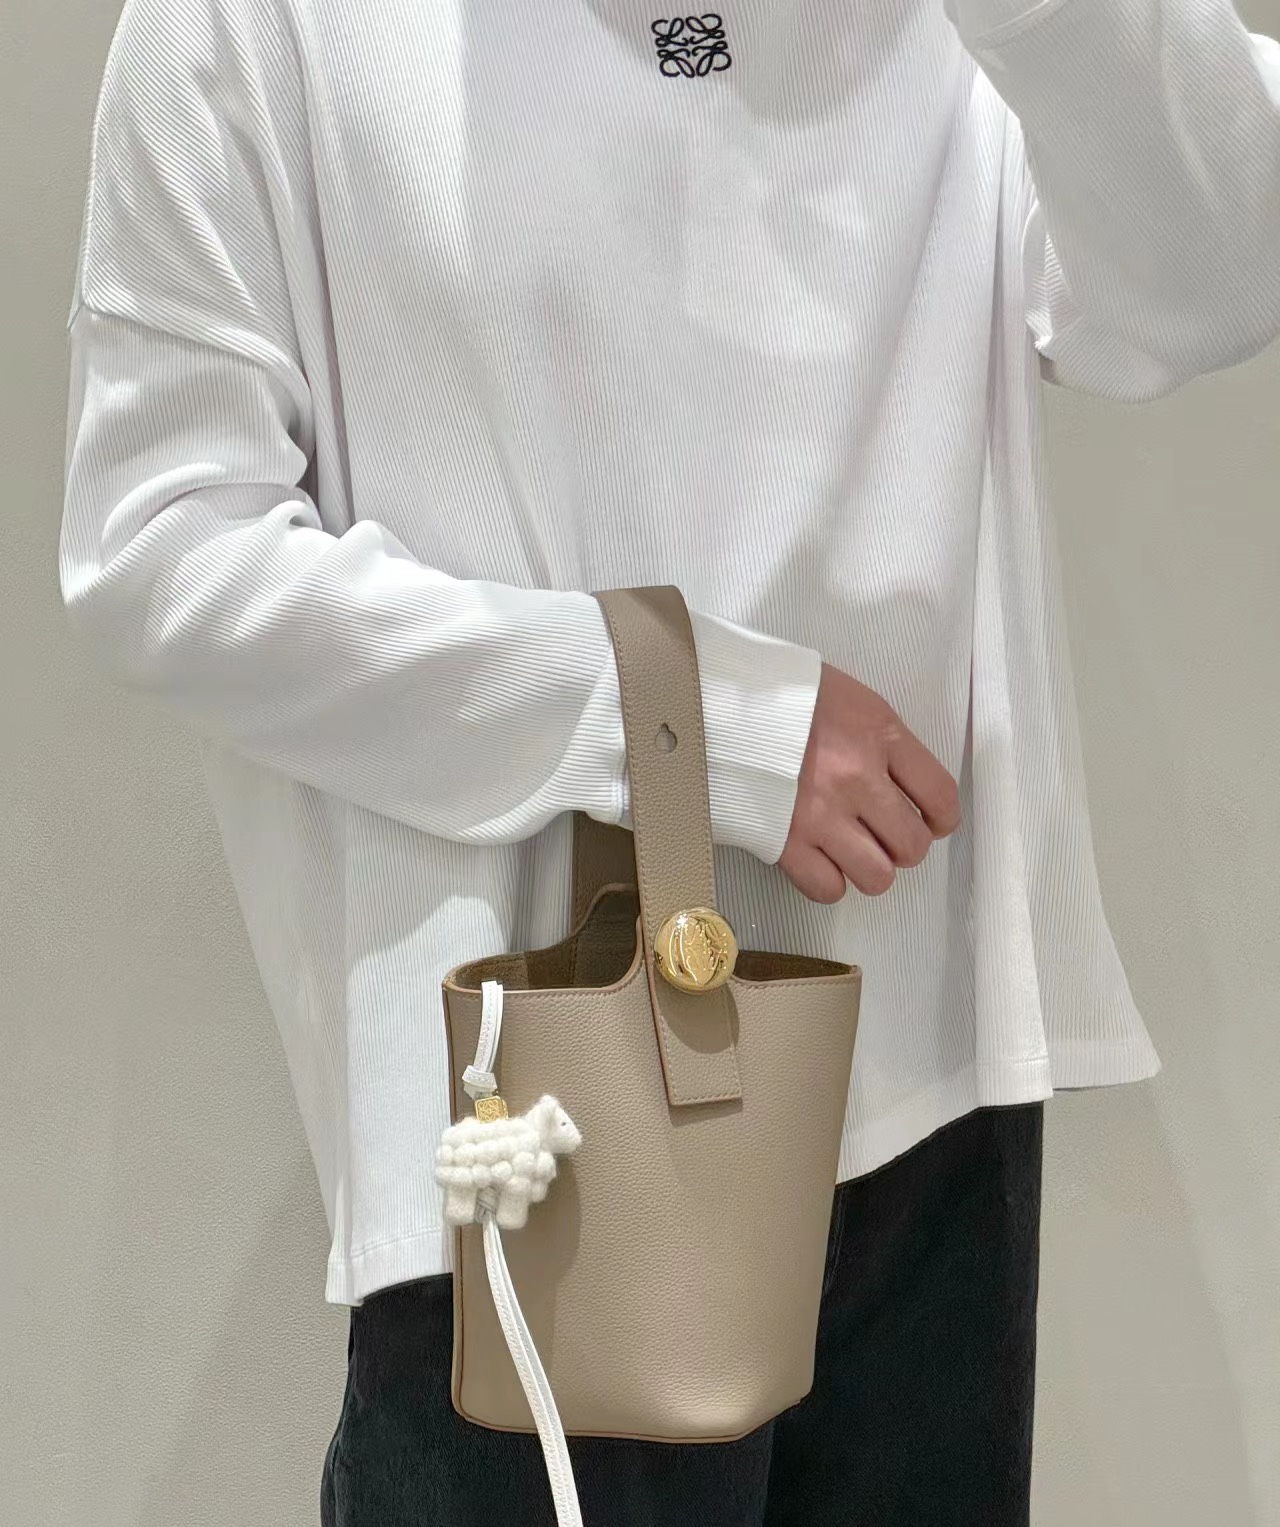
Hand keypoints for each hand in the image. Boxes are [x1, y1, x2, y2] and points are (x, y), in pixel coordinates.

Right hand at [778, 663, 960, 902]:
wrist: (716, 699)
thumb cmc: (780, 694)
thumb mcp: (848, 697)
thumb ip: (880, 739)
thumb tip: (902, 784)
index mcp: (878, 734)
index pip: (940, 795)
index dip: (942, 819)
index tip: (933, 823)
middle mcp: (856, 778)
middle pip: (913, 845)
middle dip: (904, 846)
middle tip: (885, 836)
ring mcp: (820, 814)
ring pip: (877, 876)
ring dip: (870, 868)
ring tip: (853, 851)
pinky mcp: (783, 841)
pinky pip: (827, 888)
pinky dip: (828, 881)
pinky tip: (820, 859)